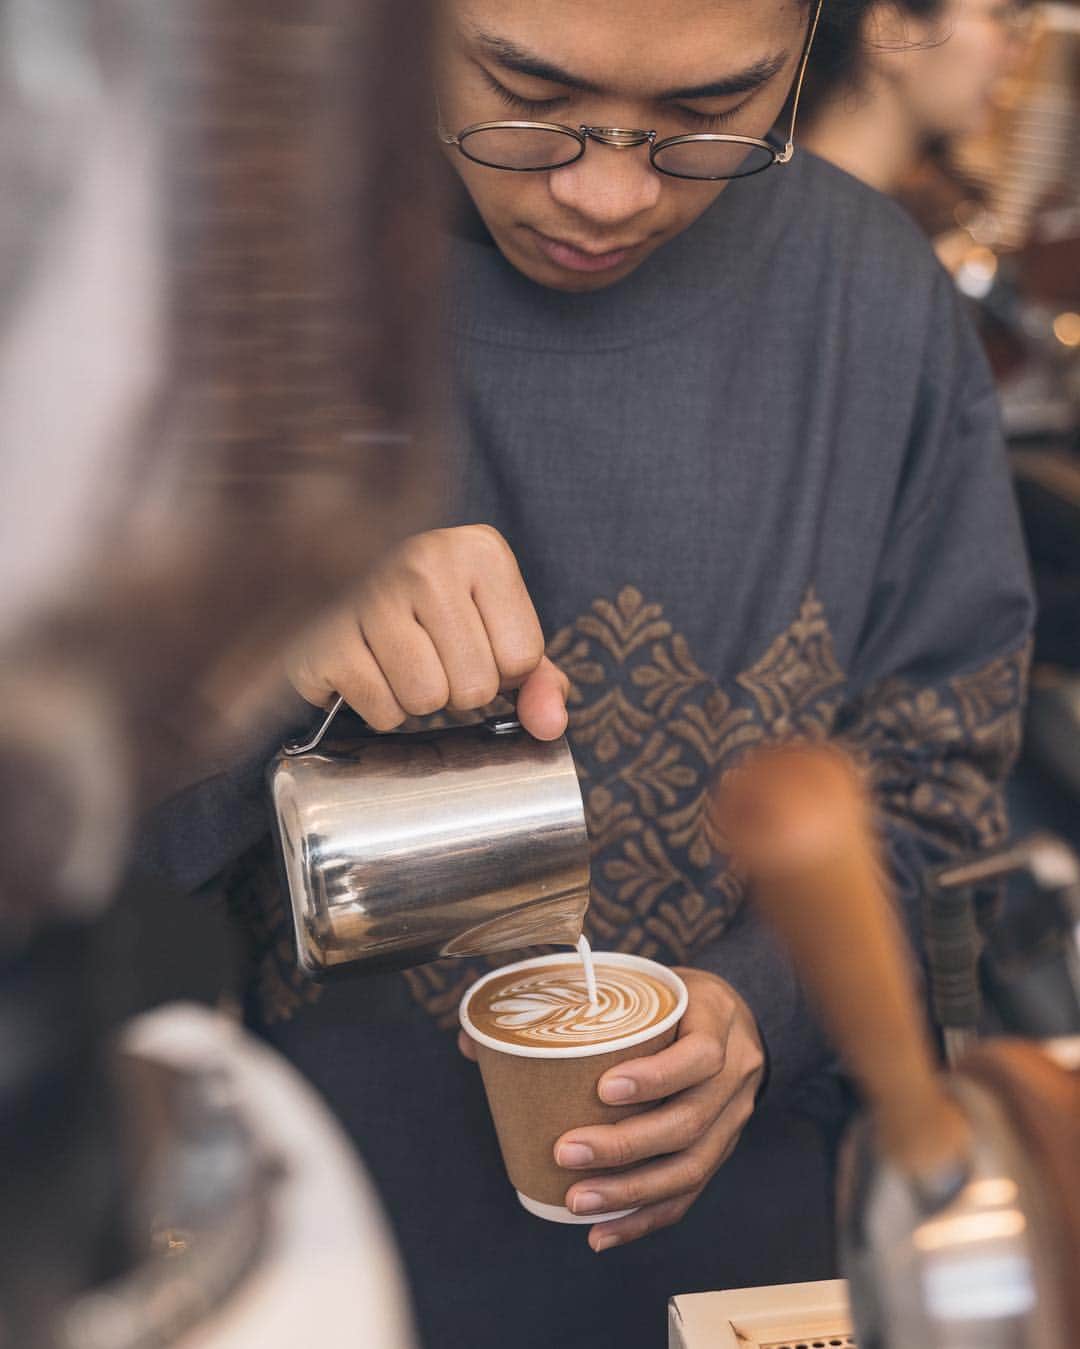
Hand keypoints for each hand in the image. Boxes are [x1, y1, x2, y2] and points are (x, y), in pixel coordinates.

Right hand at [285, 525, 568, 739]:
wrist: (340, 590)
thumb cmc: (436, 615)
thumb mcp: (498, 631)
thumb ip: (538, 680)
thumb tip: (551, 726)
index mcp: (480, 551)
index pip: (522, 658)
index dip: (500, 670)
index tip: (471, 641)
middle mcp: (425, 561)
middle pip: (476, 687)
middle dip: (459, 691)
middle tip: (431, 657)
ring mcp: (370, 595)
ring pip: (427, 700)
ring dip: (418, 702)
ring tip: (399, 664)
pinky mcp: (328, 637)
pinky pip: (382, 710)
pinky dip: (380, 708)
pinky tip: (368, 671)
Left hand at [553, 968, 763, 1250]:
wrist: (733, 1014)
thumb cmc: (671, 996)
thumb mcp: (641, 984)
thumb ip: (566, 1003)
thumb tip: (473, 1039)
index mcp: (717, 1020)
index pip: (700, 1056)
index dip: (655, 1077)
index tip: (602, 1088)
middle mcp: (735, 1076)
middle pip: (688, 1122)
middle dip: (624, 1145)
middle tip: (565, 1151)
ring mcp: (732, 1119)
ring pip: (689, 1168)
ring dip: (629, 1192)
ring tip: (577, 1200)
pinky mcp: (720, 1151)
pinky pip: (686, 1195)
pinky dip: (642, 1219)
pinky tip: (601, 1234)